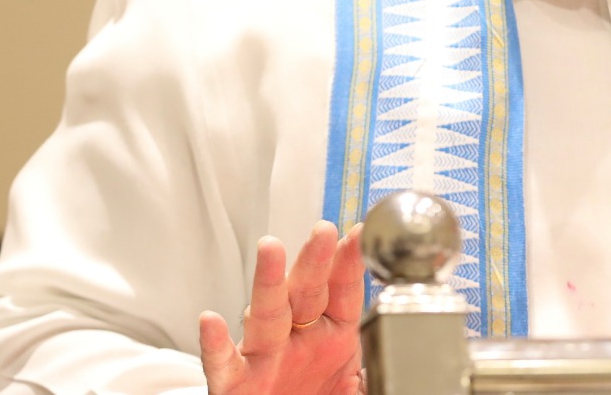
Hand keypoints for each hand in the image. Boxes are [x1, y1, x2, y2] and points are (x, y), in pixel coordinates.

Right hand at [200, 221, 364, 394]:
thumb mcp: (354, 383)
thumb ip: (375, 364)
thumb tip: (398, 351)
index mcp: (332, 337)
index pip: (343, 291)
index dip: (351, 261)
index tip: (362, 232)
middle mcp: (298, 339)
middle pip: (306, 291)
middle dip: (315, 260)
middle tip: (323, 231)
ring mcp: (266, 357)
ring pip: (267, 314)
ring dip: (268, 281)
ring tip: (270, 249)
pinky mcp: (236, 383)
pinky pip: (224, 362)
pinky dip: (216, 343)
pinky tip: (212, 321)